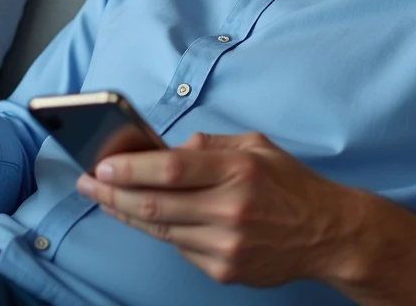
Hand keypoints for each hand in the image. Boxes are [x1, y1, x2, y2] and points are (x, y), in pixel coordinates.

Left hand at [77, 131, 363, 287]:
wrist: (327, 233)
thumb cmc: (290, 184)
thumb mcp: (256, 146)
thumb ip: (209, 146)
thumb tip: (164, 150)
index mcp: (239, 169)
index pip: (170, 169)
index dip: (129, 168)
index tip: (101, 165)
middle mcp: (231, 208)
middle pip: (154, 204)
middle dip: (112, 193)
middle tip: (88, 183)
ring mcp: (226, 244)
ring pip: (160, 230)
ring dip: (126, 214)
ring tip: (105, 199)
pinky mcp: (224, 269)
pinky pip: (180, 248)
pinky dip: (161, 232)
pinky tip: (149, 218)